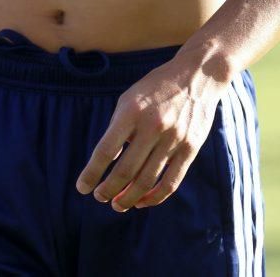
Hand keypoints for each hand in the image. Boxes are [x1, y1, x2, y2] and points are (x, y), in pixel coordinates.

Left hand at [76, 54, 224, 211]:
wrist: (196, 75)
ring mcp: (173, 139)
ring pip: (147, 181)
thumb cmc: (156, 87)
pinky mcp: (190, 149)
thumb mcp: (130, 98)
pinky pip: (171, 182)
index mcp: (132, 111)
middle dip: (108, 189)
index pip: (105, 150)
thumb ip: (116, 128)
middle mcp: (152, 126)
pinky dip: (154, 198)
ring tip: (117, 204)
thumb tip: (106, 161)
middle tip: (100, 197)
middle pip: (125, 170)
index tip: (82, 188)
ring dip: (129, 198)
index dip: (92, 173)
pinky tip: (142, 201)